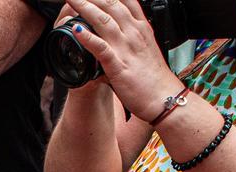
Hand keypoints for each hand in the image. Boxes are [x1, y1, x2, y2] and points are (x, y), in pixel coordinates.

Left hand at [63, 0, 184, 121]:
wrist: (164, 97)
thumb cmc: (154, 77)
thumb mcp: (146, 48)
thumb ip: (132, 38)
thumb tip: (119, 33)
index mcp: (141, 28)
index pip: (125, 0)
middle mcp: (134, 33)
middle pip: (111, 4)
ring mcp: (126, 47)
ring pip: (103, 20)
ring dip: (85, 8)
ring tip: (71, 0)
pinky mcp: (118, 64)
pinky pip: (100, 47)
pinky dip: (87, 37)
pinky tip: (76, 30)